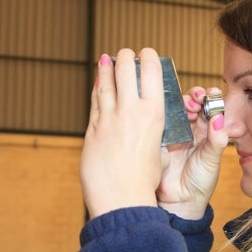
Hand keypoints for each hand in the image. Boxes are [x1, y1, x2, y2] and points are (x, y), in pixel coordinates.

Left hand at [80, 48, 164, 218]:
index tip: (146, 53)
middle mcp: (130, 112)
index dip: (148, 58)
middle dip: (125, 58)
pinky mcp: (92, 130)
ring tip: (106, 59)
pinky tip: (97, 83)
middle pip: (125, 72)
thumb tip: (150, 138)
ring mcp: (108, 119)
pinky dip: (96, 89)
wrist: (121, 199)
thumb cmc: (144, 182)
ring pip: (106, 84)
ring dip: (106, 69)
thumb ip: (155, 139)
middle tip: (126, 53)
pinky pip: (94, 102)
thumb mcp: (159, 155)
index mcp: (154, 115)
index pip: (151, 74)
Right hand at [157, 87, 227, 219]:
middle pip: (192, 102)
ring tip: (189, 107)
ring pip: (176, 108)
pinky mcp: (159, 137)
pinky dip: (165, 112)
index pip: (209, 107)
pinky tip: (171, 114)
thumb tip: (221, 118)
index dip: (211, 98)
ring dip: (183, 102)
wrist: (180, 201)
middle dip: (196, 96)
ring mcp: (174, 132)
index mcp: (207, 131)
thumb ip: (217, 140)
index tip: (212, 93)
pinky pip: (160, 119)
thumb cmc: (200, 182)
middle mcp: (191, 128)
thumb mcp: (212, 159)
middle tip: (198, 99)